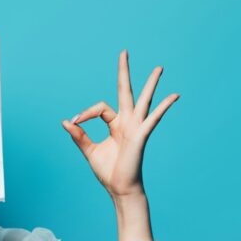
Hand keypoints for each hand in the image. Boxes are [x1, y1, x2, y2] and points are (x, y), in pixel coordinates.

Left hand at [61, 50, 178, 198]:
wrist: (119, 189)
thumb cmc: (108, 172)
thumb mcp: (89, 150)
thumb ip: (79, 135)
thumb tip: (66, 121)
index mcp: (115, 124)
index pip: (100, 108)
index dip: (86, 112)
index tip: (74, 121)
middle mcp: (127, 122)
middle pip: (126, 91)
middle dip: (124, 72)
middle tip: (124, 51)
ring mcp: (136, 127)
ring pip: (144, 100)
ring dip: (151, 83)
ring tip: (159, 67)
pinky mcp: (141, 136)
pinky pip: (153, 119)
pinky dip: (164, 107)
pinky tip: (175, 96)